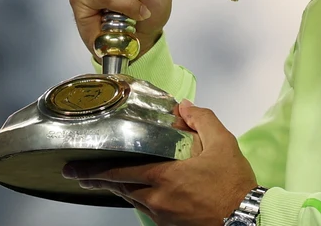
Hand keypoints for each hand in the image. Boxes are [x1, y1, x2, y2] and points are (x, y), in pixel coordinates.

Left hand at [63, 100, 258, 225]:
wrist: (244, 219)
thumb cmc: (233, 184)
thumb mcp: (224, 144)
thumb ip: (202, 120)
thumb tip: (184, 106)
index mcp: (165, 177)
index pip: (120, 173)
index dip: (95, 170)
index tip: (75, 168)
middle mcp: (157, 198)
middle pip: (118, 189)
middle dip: (95, 180)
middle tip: (78, 175)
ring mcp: (161, 214)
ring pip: (130, 199)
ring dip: (116, 188)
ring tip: (103, 180)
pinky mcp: (168, 225)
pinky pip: (144, 208)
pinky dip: (135, 197)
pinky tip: (136, 191)